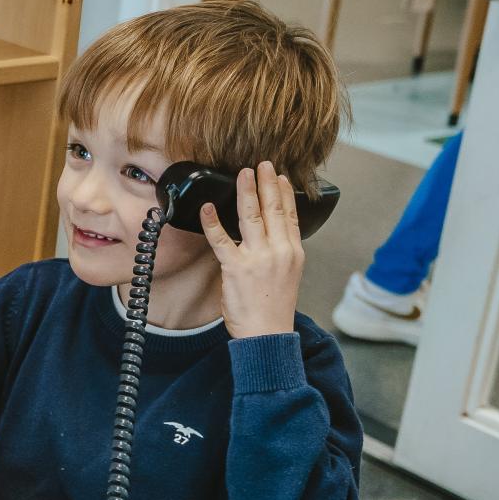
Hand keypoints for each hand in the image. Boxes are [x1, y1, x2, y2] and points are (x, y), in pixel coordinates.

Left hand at [200, 161, 304, 338]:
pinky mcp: (237, 268)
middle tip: (261, 165)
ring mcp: (258, 258)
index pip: (291, 216)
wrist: (268, 334)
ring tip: (243, 174)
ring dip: (246, 192)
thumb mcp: (287, 276)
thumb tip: (265, 237)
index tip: (281, 176)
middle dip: (266, 184)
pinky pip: (221, 240)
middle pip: (273, 210)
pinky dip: (212, 222)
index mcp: (293, 253)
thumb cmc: (273, 308)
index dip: (286, 194)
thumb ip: (277, 254)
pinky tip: (205, 207)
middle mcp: (279, 251)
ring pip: (251, 217)